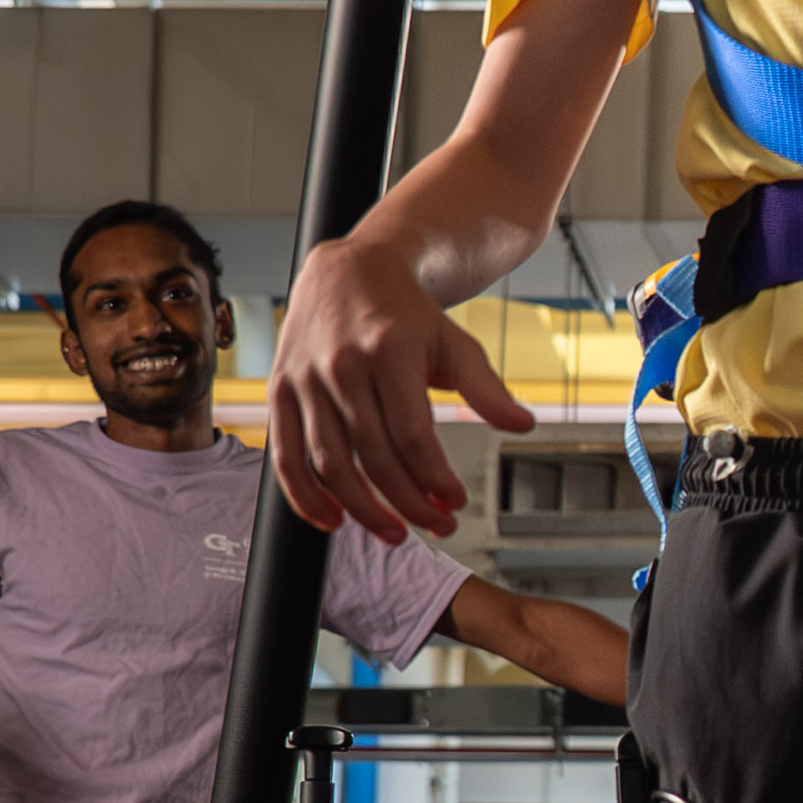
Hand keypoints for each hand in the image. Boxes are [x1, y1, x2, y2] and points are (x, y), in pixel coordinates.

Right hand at [271, 230, 535, 541]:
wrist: (349, 271)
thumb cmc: (405, 312)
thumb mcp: (454, 342)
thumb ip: (486, 387)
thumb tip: (522, 424)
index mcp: (389, 351)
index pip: (412, 436)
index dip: (434, 479)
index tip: (454, 502)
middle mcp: (342, 366)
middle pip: (375, 457)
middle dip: (408, 503)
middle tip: (435, 524)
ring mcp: (306, 380)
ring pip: (331, 463)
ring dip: (362, 510)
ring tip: (393, 532)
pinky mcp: (280, 391)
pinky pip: (287, 455)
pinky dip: (305, 496)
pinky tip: (332, 519)